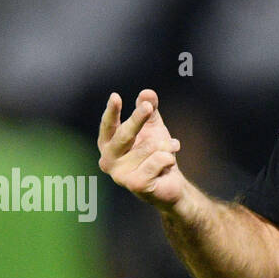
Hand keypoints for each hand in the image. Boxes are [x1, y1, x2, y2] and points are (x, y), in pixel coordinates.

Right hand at [97, 89, 184, 210]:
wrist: (170, 183)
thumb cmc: (156, 153)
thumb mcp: (153, 127)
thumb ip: (149, 109)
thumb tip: (147, 93)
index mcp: (108, 144)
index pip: (108, 125)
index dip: (111, 111)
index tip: (115, 97)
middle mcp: (108, 160)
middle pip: (124, 134)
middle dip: (138, 118)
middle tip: (148, 107)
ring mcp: (119, 174)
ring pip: (148, 147)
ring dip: (165, 145)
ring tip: (170, 149)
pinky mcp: (135, 184)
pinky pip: (157, 160)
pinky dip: (168, 158)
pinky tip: (169, 164)